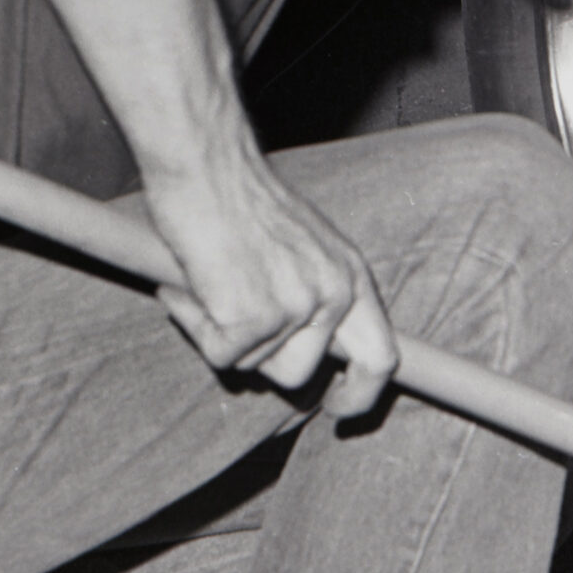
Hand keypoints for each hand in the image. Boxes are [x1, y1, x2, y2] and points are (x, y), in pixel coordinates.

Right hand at [143, 153, 399, 412]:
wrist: (207, 165)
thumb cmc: (241, 198)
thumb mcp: (303, 246)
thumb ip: (312, 293)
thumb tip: (306, 352)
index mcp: (351, 275)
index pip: (381, 355)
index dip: (363, 393)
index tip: (342, 408)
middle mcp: (333, 294)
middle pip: (307, 374)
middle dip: (283, 383)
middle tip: (251, 365)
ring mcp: (295, 308)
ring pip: (255, 365)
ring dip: (226, 339)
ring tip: (209, 287)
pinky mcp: (253, 317)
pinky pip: (219, 353)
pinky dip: (196, 326)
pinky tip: (191, 283)